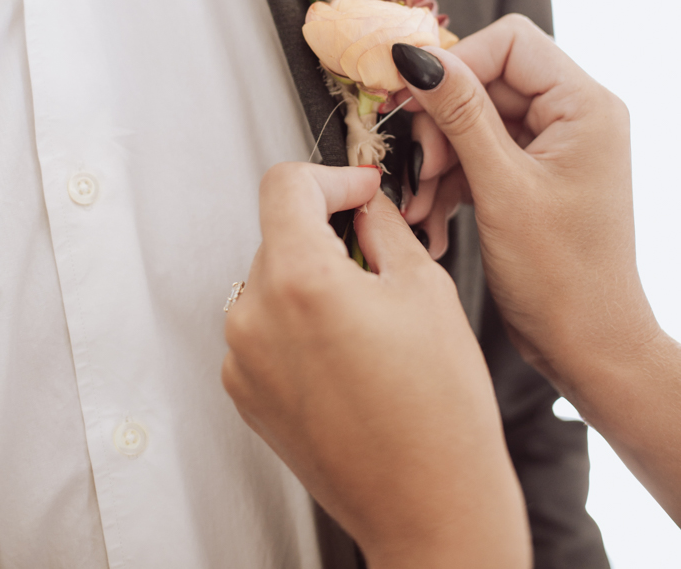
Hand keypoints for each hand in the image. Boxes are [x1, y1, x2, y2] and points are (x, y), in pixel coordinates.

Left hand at [223, 162, 529, 568]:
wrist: (428, 506)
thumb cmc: (439, 412)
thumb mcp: (425, 289)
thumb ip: (383, 229)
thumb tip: (364, 205)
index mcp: (299, 280)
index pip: (285, 185)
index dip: (331, 177)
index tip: (357, 191)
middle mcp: (254, 316)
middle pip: (279, 234)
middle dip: (326, 233)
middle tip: (376, 257)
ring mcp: (242, 358)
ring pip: (271, 280)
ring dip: (310, 279)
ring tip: (365, 318)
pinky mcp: (244, 391)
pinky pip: (263, 327)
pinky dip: (296, 322)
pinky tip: (344, 352)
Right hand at [392, 18, 680, 522]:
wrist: (587, 346)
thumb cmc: (562, 276)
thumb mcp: (501, 188)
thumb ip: (459, 115)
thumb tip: (416, 56)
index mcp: (584, 106)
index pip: (509, 43)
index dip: (455, 65)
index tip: (409, 98)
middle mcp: (573, 116)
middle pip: (486, 82)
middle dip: (441, 126)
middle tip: (417, 169)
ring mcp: (552, 146)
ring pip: (474, 121)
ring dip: (439, 161)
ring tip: (419, 205)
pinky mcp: (532, 174)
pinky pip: (479, 154)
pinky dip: (450, 182)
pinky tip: (432, 219)